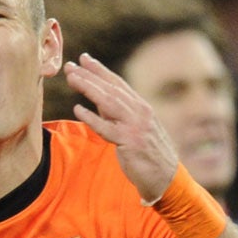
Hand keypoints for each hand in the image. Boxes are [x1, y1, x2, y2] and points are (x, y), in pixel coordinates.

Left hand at [64, 52, 180, 202]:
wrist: (166, 179)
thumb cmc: (150, 156)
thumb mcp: (136, 130)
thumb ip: (120, 115)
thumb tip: (99, 103)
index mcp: (142, 108)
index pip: (118, 84)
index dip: (100, 70)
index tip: (83, 58)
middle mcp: (140, 112)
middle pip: (111, 89)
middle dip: (89, 75)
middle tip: (70, 65)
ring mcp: (136, 126)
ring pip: (108, 102)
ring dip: (89, 88)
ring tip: (72, 78)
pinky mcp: (130, 142)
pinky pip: (107, 128)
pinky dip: (92, 118)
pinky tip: (77, 109)